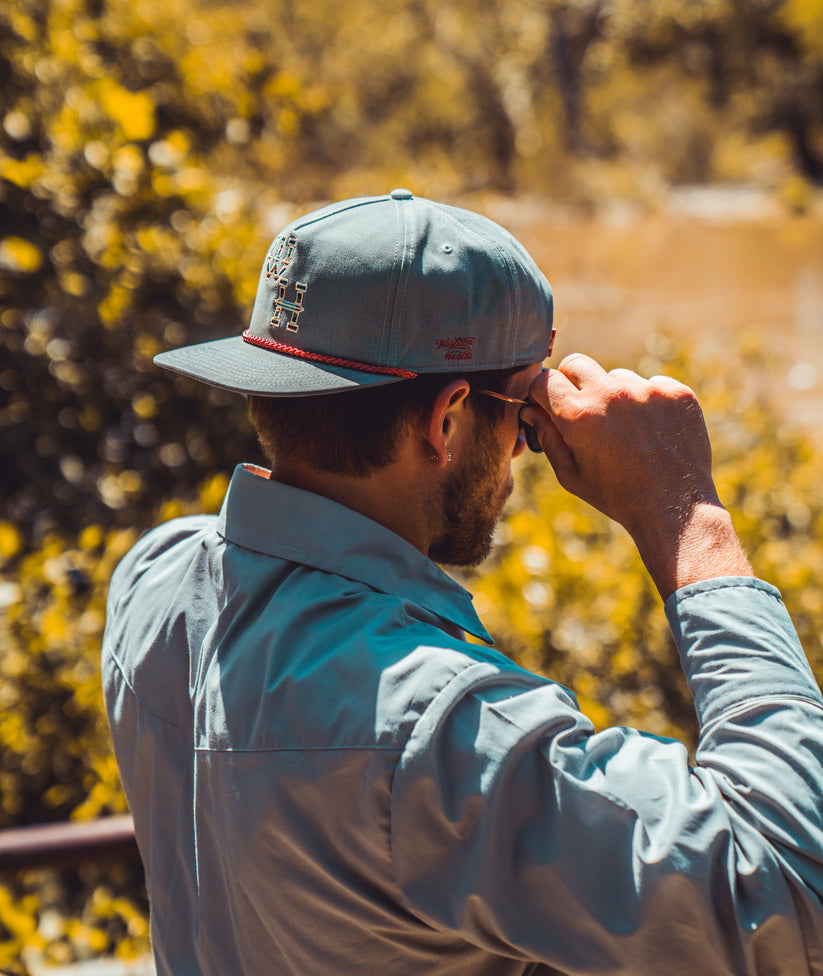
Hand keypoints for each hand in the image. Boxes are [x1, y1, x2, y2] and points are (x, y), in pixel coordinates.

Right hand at [521, 354, 751, 596]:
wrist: (675, 508)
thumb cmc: (617, 496)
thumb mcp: (571, 475)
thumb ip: (547, 437)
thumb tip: (531, 410)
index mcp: (580, 416)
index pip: (545, 379)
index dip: (541, 391)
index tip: (546, 402)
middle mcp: (612, 395)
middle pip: (576, 364)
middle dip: (571, 382)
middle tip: (580, 409)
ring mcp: (647, 391)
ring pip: (616, 377)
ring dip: (613, 395)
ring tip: (625, 431)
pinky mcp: (676, 393)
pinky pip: (650, 384)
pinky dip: (646, 402)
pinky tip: (651, 431)